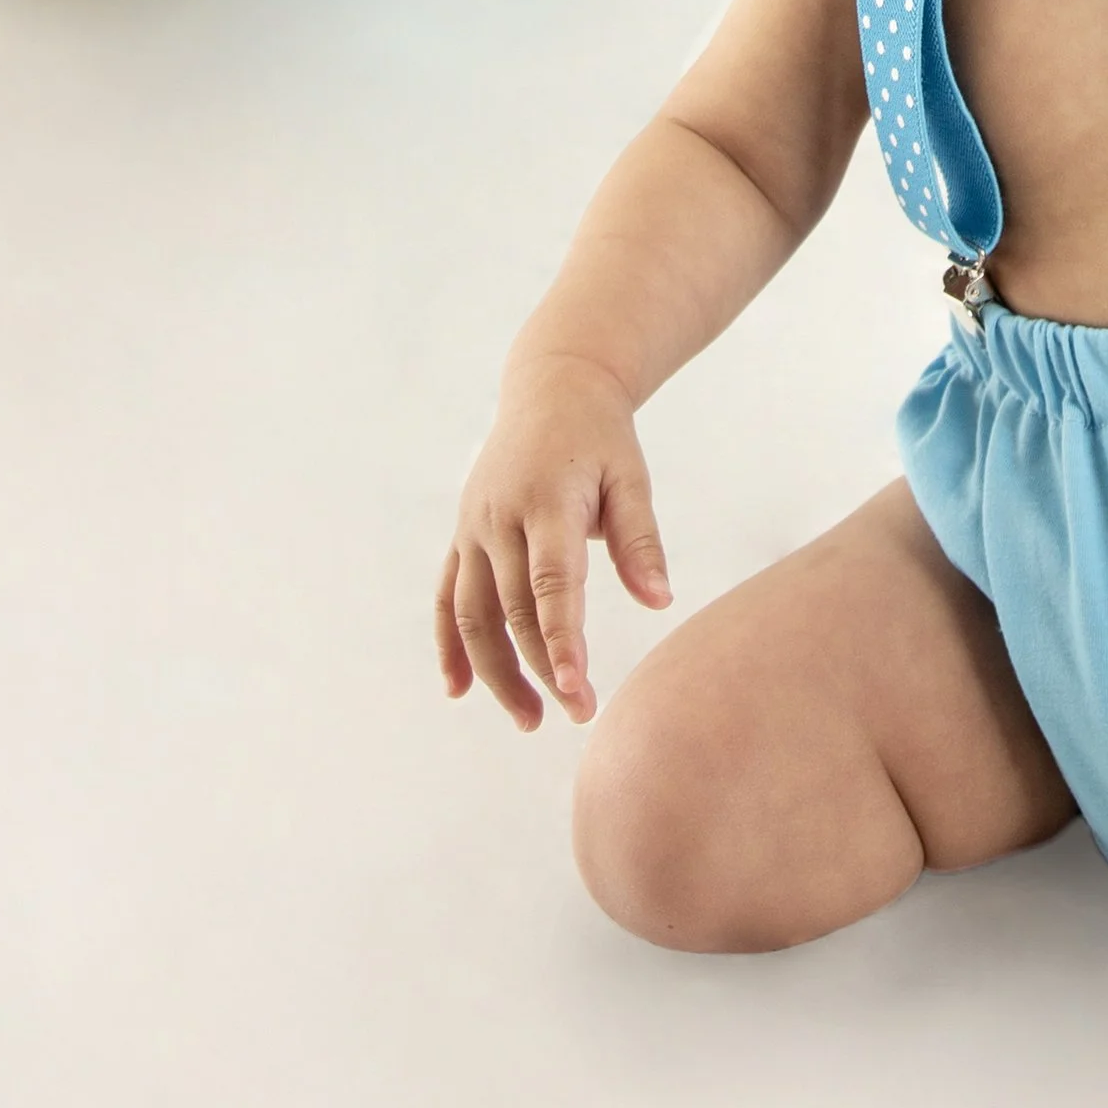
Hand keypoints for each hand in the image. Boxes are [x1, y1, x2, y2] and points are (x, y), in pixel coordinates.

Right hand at [436, 352, 670, 726]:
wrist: (553, 388)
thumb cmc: (602, 438)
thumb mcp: (630, 477)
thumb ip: (641, 539)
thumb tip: (660, 601)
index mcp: (546, 501)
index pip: (551, 584)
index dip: (561, 639)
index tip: (575, 690)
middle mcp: (500, 517)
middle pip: (513, 610)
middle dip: (543, 669)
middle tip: (579, 714)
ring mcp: (473, 528)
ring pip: (473, 615)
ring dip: (496, 673)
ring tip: (530, 718)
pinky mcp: (462, 535)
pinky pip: (447, 598)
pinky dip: (449, 645)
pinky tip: (458, 690)